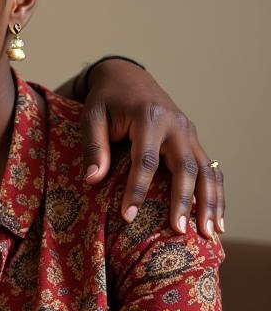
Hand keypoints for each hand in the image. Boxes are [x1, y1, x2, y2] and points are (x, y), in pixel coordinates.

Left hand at [79, 59, 223, 238]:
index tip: (127, 216)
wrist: (127, 77)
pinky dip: (216, 194)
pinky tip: (218, 219)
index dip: (137, 189)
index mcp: (149, 117)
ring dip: (210, 203)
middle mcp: (175, 125)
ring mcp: (189, 133)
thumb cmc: (106, 100)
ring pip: (207, 170)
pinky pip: (211, 169)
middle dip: (183, 201)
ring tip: (211, 233)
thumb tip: (92, 180)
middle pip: (185, 167)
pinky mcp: (193, 140)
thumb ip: (94, 146)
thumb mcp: (91, 116)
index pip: (146, 160)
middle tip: (178, 230)